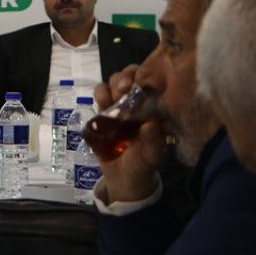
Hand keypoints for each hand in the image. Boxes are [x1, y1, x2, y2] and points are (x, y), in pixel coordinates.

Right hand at [95, 62, 165, 200]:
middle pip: (132, 75)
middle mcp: (139, 103)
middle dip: (127, 77)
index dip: (147, 76)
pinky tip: (102, 102)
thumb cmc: (143, 165)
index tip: (142, 84)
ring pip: (115, 81)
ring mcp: (121, 106)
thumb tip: (149, 125)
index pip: (153, 81)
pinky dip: (100, 93)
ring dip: (114, 84)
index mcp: (155, 109)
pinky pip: (100, 94)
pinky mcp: (104, 112)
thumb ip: (153, 142)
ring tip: (114, 96)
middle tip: (125, 89)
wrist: (123, 179)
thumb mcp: (152, 156)